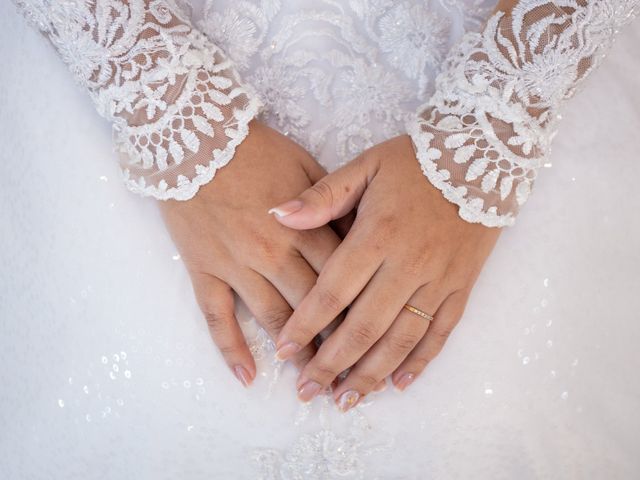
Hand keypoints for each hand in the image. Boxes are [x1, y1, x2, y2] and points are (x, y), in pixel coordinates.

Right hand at [159, 120, 340, 386]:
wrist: (194, 137)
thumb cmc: (256, 150)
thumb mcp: (305, 164)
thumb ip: (333, 204)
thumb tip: (357, 236)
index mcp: (304, 227)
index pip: (342, 278)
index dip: (361, 308)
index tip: (378, 335)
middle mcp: (274, 253)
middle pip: (313, 306)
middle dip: (335, 341)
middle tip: (353, 369)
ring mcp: (236, 265)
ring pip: (272, 318)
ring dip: (294, 352)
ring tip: (312, 381)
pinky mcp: (204, 270)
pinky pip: (217, 317)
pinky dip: (231, 348)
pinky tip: (246, 375)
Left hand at [270, 135, 500, 409]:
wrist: (482, 157)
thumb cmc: (414, 162)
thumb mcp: (365, 166)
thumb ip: (322, 196)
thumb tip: (277, 215)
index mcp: (376, 235)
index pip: (333, 291)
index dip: (306, 324)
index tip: (284, 351)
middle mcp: (406, 265)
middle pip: (364, 327)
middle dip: (331, 364)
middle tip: (307, 391)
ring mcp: (437, 281)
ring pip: (400, 340)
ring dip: (371, 375)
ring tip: (345, 401)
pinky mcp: (461, 287)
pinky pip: (440, 333)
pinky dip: (419, 363)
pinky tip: (398, 385)